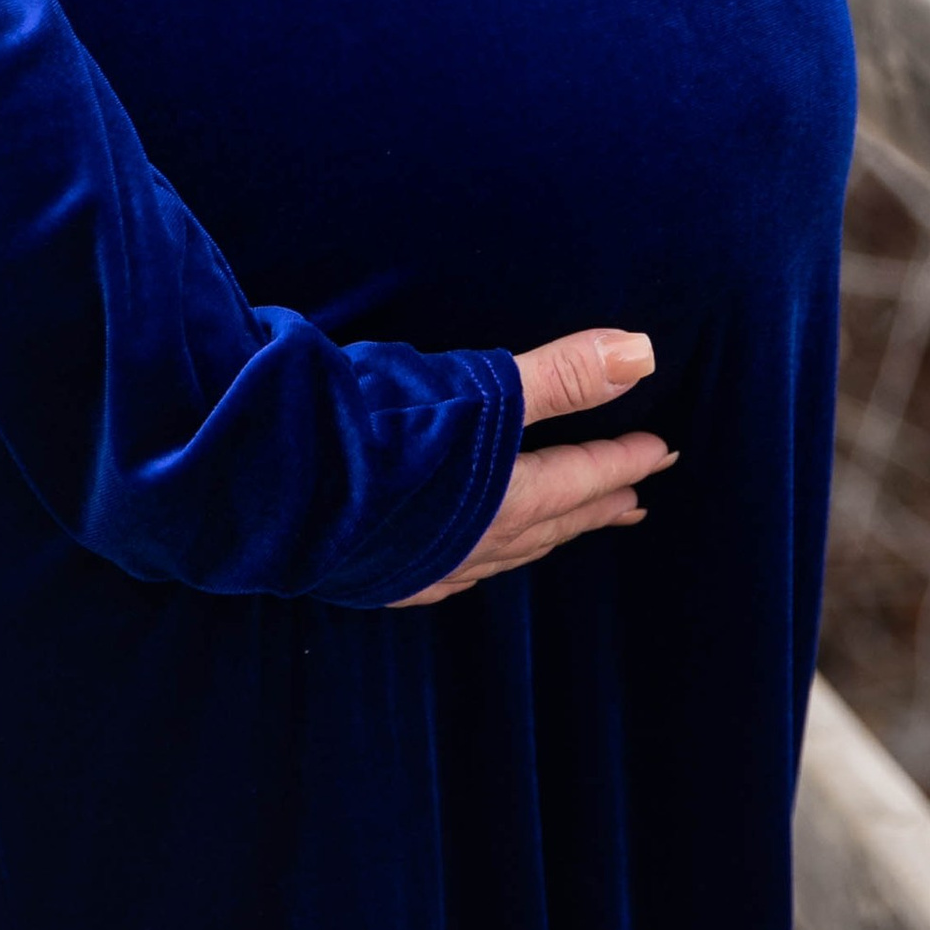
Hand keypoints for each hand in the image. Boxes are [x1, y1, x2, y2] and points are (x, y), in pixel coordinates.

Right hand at [393, 328, 672, 605]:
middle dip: (595, 505)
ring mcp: (423, 565)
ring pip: (506, 551)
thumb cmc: (373, 429)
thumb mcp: (474, 387)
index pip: (578, 478)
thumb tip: (643, 355)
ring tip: (568, 525)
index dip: (620, 461)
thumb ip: (559, 376)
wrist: (269, 485)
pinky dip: (485, 559)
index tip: (660, 452)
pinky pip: (456, 572)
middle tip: (634, 501)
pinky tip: (472, 560)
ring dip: (545, 533)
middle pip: (551, 522)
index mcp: (501, 501)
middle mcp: (471, 544)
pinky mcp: (378, 573)